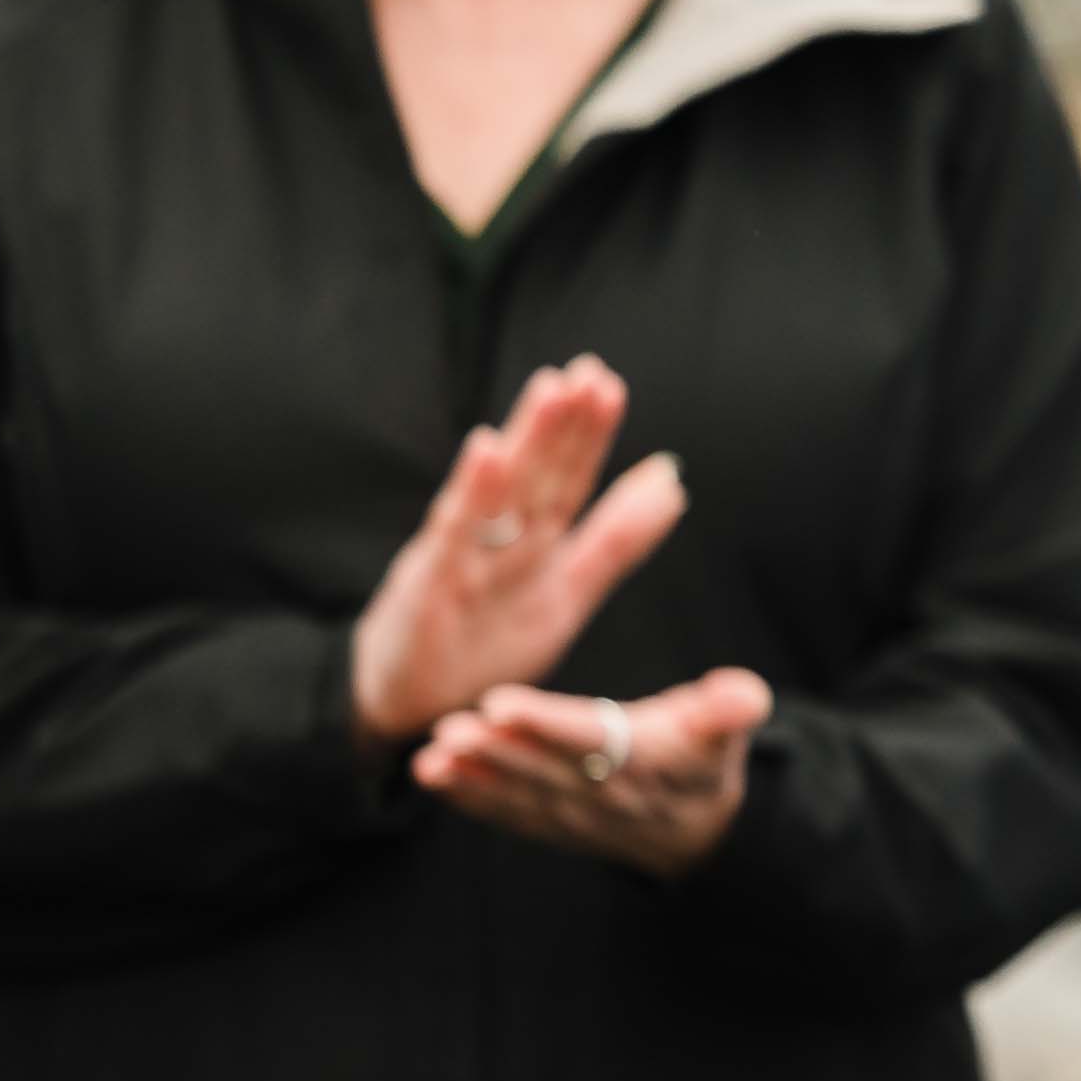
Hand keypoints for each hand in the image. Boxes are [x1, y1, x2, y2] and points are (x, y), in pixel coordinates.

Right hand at [352, 358, 683, 745]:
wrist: (408, 710)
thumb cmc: (483, 645)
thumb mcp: (566, 592)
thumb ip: (615, 540)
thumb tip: (673, 481)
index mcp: (532, 545)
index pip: (566, 482)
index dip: (589, 437)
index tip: (609, 384)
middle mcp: (496, 543)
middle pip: (536, 476)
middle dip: (562, 424)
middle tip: (589, 370)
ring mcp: (461, 560)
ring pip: (501, 495)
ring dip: (526, 442)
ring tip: (550, 390)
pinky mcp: (428, 587)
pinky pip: (455, 537)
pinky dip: (472, 493)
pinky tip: (486, 449)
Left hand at [412, 669, 768, 877]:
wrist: (702, 831)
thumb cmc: (705, 757)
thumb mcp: (728, 728)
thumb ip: (731, 708)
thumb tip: (744, 694)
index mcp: (649, 760)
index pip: (592, 739)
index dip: (547, 724)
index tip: (502, 704)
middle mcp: (608, 794)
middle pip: (544, 770)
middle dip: (495, 751)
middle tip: (449, 729)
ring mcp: (576, 817)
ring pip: (520, 795)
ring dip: (474, 778)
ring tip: (429, 757)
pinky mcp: (553, 827)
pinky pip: (510, 815)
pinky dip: (471, 799)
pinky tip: (433, 778)